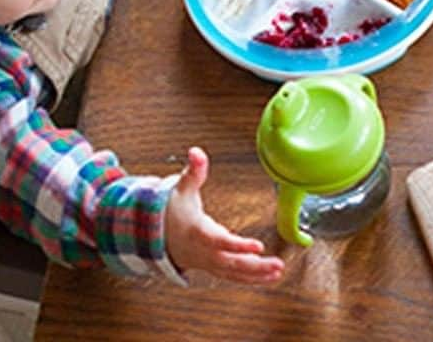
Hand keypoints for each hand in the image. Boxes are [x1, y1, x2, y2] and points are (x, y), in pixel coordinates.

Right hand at [165, 147, 284, 284]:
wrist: (155, 234)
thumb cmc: (172, 209)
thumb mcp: (181, 187)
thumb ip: (193, 170)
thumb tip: (196, 152)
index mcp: (197, 232)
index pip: (218, 241)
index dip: (237, 245)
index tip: (257, 247)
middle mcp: (203, 252)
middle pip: (230, 263)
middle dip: (254, 266)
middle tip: (277, 265)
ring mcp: (208, 262)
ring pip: (233, 273)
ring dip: (256, 275)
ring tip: (278, 271)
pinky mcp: (212, 267)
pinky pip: (232, 277)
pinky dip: (250, 280)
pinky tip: (268, 277)